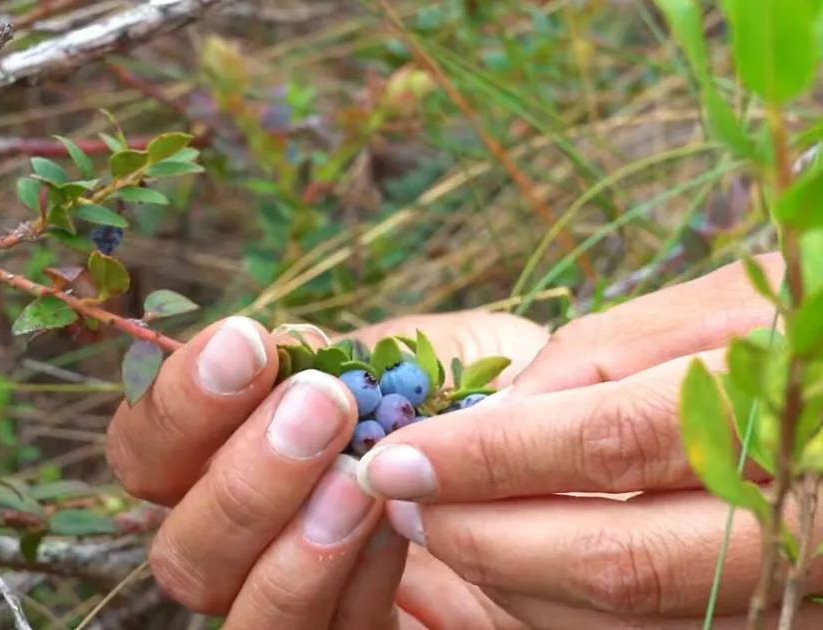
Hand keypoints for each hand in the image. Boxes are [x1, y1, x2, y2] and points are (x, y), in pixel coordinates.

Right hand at [105, 311, 548, 627]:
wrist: (586, 467)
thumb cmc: (496, 400)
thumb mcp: (427, 356)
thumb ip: (349, 358)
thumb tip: (288, 354)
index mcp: (238, 458)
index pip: (150, 453)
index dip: (177, 404)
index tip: (247, 346)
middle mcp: (252, 544)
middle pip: (177, 550)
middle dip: (238, 476)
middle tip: (320, 410)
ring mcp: (302, 604)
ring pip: (236, 613)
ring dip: (287, 542)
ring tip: (360, 479)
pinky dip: (346, 584)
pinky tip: (395, 526)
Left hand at [358, 253, 822, 627]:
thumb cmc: (798, 330)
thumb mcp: (719, 305)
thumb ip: (603, 356)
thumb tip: (491, 420)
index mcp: (789, 411)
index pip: (614, 443)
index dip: (491, 457)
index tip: (396, 457)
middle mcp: (806, 522)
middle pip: (616, 560)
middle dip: (483, 538)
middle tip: (400, 502)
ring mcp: (797, 590)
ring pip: (627, 618)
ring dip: (509, 581)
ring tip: (439, 525)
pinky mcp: (774, 622)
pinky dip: (562, 606)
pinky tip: (511, 562)